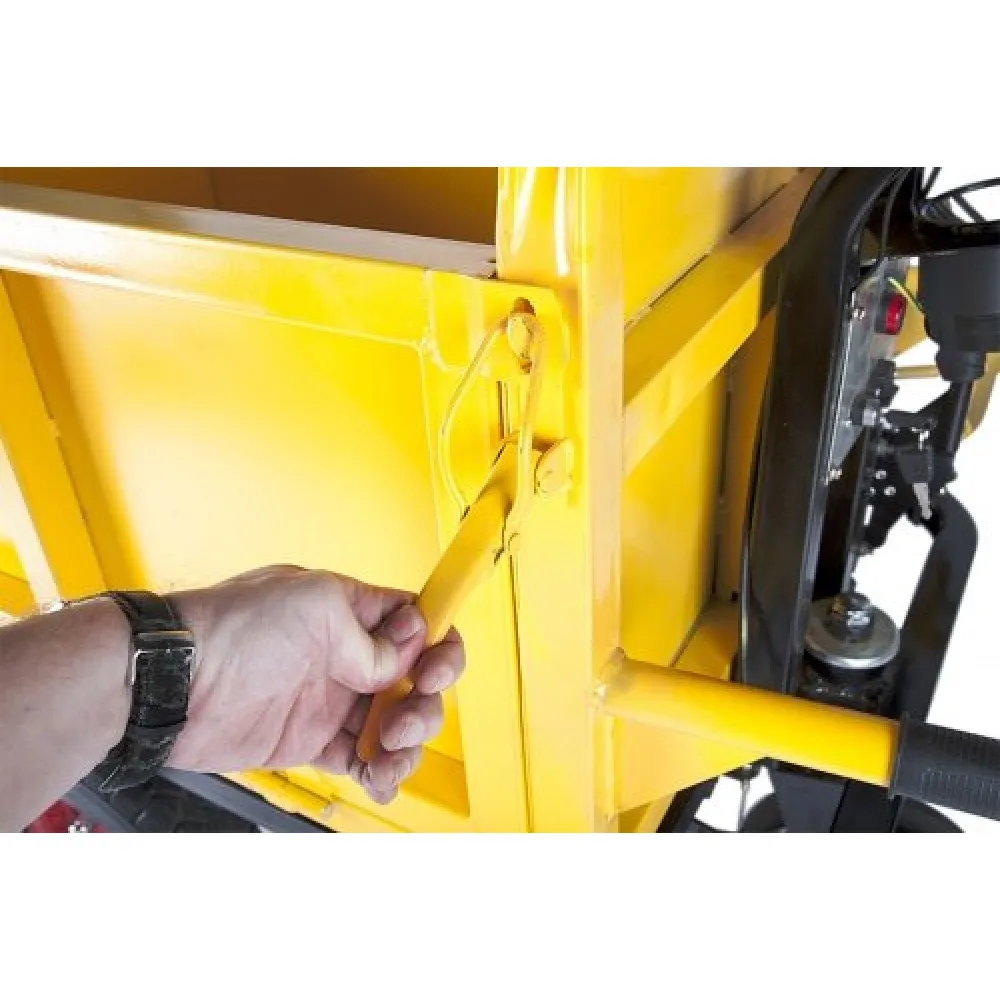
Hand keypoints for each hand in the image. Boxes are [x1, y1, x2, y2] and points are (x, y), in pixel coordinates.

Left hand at [166, 566, 464, 804]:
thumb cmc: (231, 628)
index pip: (416, 623)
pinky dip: (381, 773)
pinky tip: (381, 779)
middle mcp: (347, 656)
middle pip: (415, 681)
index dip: (439, 645)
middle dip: (425, 704)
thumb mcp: (314, 608)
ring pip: (395, 725)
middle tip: (404, 720)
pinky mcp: (311, 740)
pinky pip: (362, 759)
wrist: (172, 683)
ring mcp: (331, 700)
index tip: (436, 669)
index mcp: (351, 612)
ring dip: (408, 745)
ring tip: (389, 755)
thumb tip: (402, 657)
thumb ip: (368, 638)